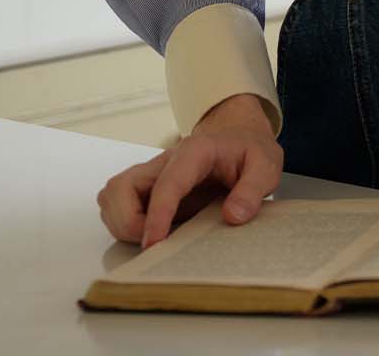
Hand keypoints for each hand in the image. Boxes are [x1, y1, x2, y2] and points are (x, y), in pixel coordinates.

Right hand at [95, 93, 282, 248]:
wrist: (239, 134)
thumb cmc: (250, 149)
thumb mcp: (266, 165)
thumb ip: (253, 189)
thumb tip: (233, 216)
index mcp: (195, 151)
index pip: (166, 183)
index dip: (157, 215)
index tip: (155, 244)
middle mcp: (165, 160)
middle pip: (120, 187)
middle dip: (128, 222)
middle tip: (157, 243)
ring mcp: (152, 174)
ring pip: (112, 196)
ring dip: (122, 224)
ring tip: (155, 239)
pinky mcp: (148, 187)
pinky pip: (118, 205)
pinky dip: (124, 224)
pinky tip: (154, 233)